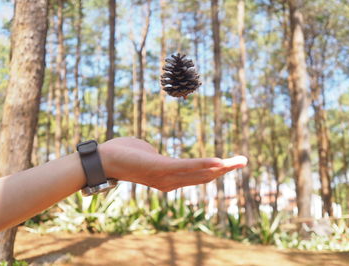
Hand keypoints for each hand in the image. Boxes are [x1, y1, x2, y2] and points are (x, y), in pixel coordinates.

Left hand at [99, 137, 247, 191]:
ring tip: (239, 161)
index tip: (230, 164)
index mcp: (169, 179)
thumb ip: (155, 156)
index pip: (197, 176)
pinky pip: (186, 166)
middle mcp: (170, 182)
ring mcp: (166, 176)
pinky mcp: (160, 168)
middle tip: (244, 161)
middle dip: (225, 170)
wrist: (104, 158)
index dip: (215, 171)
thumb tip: (154, 152)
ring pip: (199, 172)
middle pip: (203, 176)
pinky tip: (219, 161)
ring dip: (221, 167)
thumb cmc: (124, 154)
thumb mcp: (146, 155)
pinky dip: (203, 164)